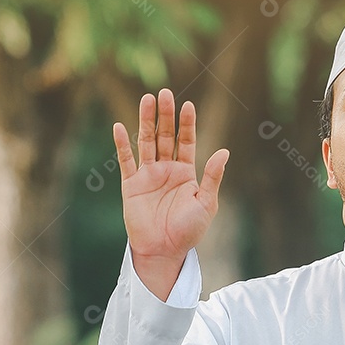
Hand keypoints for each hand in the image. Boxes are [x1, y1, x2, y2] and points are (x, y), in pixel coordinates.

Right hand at [113, 88, 228, 297]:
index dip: (187, 124)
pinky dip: (123, 144)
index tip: (188, 105)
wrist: (165, 251)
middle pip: (166, 136)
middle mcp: (167, 170)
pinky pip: (126, 161)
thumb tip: (224, 152)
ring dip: (146, 121)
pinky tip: (120, 126)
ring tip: (147, 99)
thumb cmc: (189, 231)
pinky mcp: (131, 185)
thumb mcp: (206, 203)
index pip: (186, 142)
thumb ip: (213, 177)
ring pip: (147, 142)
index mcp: (186, 173)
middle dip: (166, 115)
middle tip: (165, 93)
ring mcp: (148, 176)